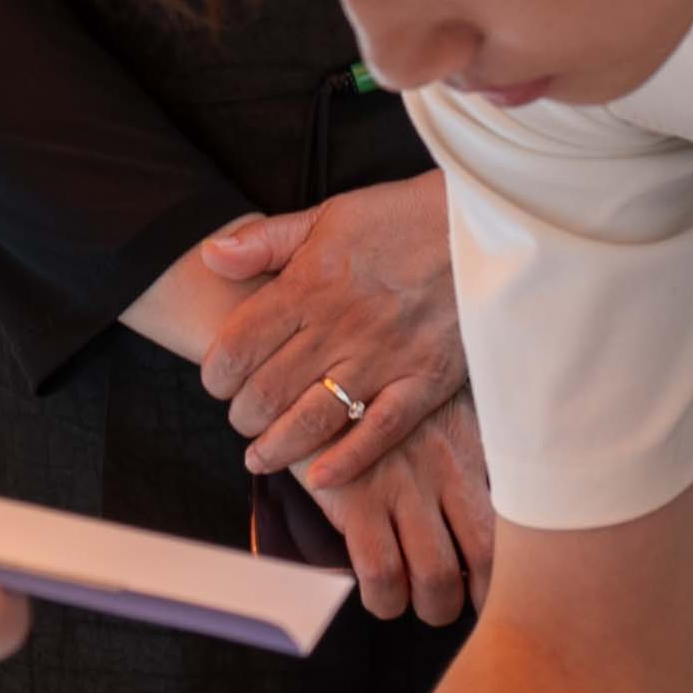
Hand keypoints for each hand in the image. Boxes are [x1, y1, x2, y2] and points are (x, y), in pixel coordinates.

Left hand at [190, 181, 463, 493]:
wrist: (483, 226)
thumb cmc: (401, 218)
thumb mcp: (327, 214)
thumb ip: (264, 240)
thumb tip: (209, 256)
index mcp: (309, 284)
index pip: (238, 345)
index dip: (216, 374)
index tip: (217, 382)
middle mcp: (339, 326)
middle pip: (267, 391)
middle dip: (241, 415)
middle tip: (242, 419)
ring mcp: (384, 358)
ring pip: (313, 419)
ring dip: (276, 447)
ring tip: (260, 458)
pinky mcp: (425, 381)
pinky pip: (381, 432)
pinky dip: (347, 460)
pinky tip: (320, 478)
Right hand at [300, 401, 499, 626]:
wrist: (318, 377)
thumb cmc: (375, 397)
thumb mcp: (433, 415)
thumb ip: (459, 459)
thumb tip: (483, 514)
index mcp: (466, 450)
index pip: (508, 522)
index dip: (507, 571)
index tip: (493, 592)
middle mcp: (443, 470)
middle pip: (483, 560)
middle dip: (473, 599)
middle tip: (453, 604)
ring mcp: (402, 486)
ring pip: (436, 576)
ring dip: (429, 607)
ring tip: (414, 604)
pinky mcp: (357, 498)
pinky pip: (381, 571)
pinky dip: (384, 597)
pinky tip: (379, 593)